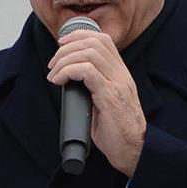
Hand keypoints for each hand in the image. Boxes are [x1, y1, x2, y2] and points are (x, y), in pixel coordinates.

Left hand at [47, 30, 145, 176]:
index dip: (80, 36)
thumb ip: (92, 88)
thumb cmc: (116, 132)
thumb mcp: (104, 103)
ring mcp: (117, 84)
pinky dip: (68, 71)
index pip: (103, 40)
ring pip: (89, 53)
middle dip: (67, 48)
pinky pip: (87, 71)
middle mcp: (121, 75)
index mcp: (121, 74)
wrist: (133, 151)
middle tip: (53, 64)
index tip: (62, 45)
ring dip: (65, 60)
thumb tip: (68, 81)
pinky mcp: (110, 97)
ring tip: (54, 74)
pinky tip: (59, 81)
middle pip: (94, 42)